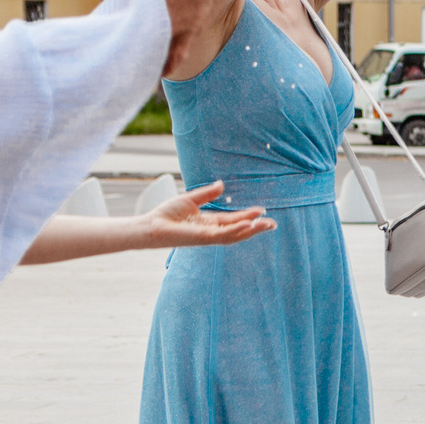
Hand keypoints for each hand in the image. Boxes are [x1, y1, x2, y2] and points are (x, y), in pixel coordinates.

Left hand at [138, 180, 273, 248]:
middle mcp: (212, 231)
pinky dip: (238, 230)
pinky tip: (248, 225)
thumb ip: (207, 194)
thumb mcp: (190, 199)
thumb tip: (222, 185)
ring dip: (253, 230)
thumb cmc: (166, 215)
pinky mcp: (204, 238)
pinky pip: (225, 235)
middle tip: (273, 223)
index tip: (261, 210)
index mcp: (209, 223)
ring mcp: (209, 236)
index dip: (247, 216)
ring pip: (236, 235)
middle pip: (239, 230)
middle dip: (256, 227)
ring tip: (268, 224)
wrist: (152, 226)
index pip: (232, 220)